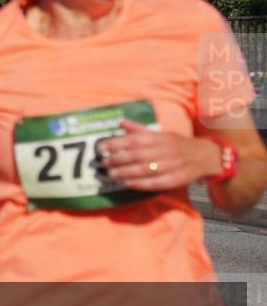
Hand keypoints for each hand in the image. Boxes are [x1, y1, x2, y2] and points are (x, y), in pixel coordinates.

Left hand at [99, 120, 219, 191]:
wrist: (204, 155)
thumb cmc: (176, 144)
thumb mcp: (159, 133)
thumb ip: (139, 129)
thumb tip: (120, 122)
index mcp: (159, 138)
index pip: (134, 139)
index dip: (116, 144)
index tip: (101, 148)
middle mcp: (164, 150)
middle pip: (137, 155)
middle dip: (117, 160)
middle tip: (103, 163)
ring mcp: (171, 165)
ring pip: (144, 170)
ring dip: (125, 173)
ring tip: (111, 175)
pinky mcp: (176, 179)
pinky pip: (155, 183)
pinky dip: (140, 184)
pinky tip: (127, 184)